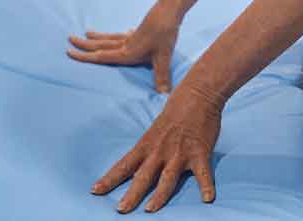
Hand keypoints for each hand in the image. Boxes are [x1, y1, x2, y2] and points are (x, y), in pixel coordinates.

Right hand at [67, 1, 178, 91]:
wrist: (170, 10)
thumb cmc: (165, 34)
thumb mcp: (163, 56)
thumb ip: (161, 76)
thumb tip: (163, 95)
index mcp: (127, 52)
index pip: (100, 56)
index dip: (84, 56)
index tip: (69, 52)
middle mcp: (126, 43)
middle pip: (101, 44)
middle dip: (85, 44)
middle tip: (69, 39)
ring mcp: (133, 36)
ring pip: (110, 37)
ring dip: (98, 37)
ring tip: (87, 32)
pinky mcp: (142, 30)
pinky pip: (125, 34)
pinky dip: (121, 34)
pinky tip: (126, 31)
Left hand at [91, 79, 223, 213]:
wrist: (198, 93)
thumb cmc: (176, 111)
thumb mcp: (156, 130)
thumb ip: (150, 150)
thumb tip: (139, 167)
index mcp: (148, 144)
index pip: (125, 164)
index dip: (109, 179)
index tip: (95, 191)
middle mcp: (161, 150)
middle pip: (143, 176)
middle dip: (131, 194)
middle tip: (121, 210)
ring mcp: (181, 153)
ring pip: (167, 178)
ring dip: (159, 195)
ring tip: (150, 210)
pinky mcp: (200, 153)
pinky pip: (203, 174)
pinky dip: (206, 186)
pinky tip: (207, 199)